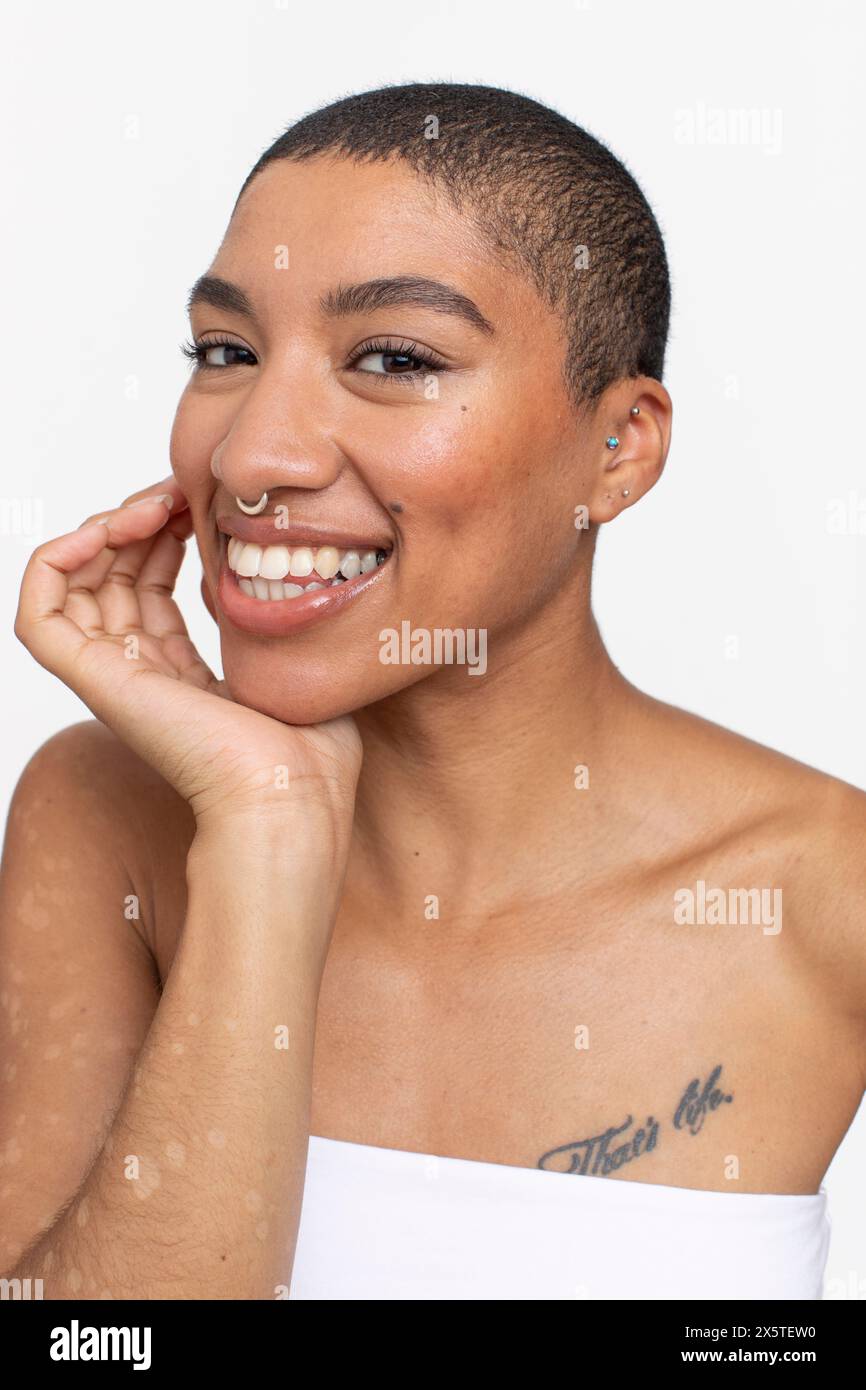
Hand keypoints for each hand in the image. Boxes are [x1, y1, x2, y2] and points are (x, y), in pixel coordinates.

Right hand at [14, 479, 362, 841]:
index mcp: (183, 675)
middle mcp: (141, 674)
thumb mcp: (292, 664)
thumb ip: (262, 616)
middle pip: (111, 576)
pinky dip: (54, 561)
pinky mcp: (95, 680)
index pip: (152, 584)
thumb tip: (241, 566)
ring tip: (152, 507)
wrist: (291, 797)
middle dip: (141, 519)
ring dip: (104, 528)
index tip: (202, 501)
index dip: (168, 531)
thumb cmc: (309, 754)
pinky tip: (102, 531)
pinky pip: (38, 613)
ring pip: (73, 584)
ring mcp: (114, 678)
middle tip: (179, 493)